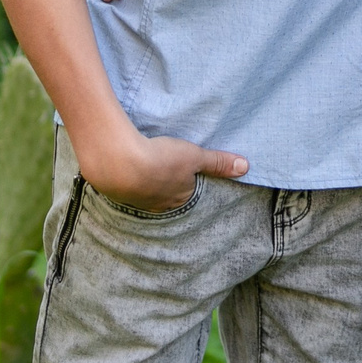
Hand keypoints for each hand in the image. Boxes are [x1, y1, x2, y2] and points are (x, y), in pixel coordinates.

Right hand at [83, 129, 247, 213]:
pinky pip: (125, 186)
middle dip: (164, 184)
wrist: (118, 162)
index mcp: (178, 199)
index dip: (186, 181)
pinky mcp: (115, 190)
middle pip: (165, 195)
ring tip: (143, 165)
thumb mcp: (195, 156)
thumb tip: (246, 167)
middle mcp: (157, 206)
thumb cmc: (162, 160)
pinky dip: (126, 177)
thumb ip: (218, 162)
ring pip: (144, 192)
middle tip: (163, 168)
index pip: (187, 193)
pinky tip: (124, 166)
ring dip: (144, 180)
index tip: (182, 170)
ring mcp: (135, 200)